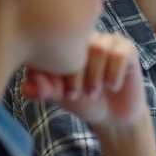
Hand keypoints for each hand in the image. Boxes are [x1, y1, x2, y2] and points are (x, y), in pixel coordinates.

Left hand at [21, 33, 144, 126]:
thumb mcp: (60, 97)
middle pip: (78, 45)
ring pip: (99, 50)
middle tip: (72, 95)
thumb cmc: (84, 101)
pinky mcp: (128, 49)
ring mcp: (108, 41)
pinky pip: (119, 55)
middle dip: (73, 74)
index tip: (55, 91)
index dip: (53, 68)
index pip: (55, 44)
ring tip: (94, 93)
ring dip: (94, 76)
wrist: (113, 117)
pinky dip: (113, 74)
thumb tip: (27, 87)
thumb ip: (44, 89)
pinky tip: (113, 86)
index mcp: (67, 44)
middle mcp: (87, 37)